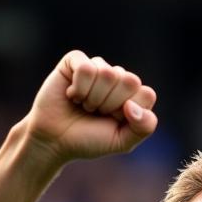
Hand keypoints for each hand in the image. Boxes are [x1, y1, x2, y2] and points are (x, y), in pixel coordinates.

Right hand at [26, 50, 156, 163]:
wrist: (54, 141)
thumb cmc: (88, 140)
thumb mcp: (121, 141)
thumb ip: (143, 127)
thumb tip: (133, 104)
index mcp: (133, 95)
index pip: (147, 94)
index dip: (129, 113)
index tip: (114, 121)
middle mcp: (117, 78)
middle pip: (129, 81)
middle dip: (111, 104)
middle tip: (96, 113)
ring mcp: (97, 67)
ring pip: (107, 73)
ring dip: (92, 98)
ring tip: (83, 105)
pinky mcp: (76, 60)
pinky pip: (86, 67)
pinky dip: (78, 87)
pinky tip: (71, 94)